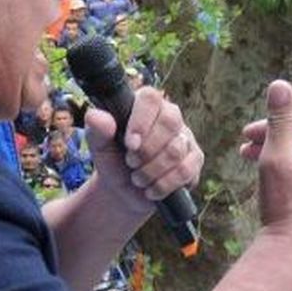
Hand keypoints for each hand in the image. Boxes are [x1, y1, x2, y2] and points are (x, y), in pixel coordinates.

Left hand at [85, 87, 203, 214]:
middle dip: (147, 150)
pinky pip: (185, 170)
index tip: (130, 144)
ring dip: (151, 171)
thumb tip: (96, 116)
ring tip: (137, 179)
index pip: (151, 98)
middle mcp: (170, 117)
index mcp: (145, 106)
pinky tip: (152, 189)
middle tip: (130, 163)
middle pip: (169, 122)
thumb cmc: (114, 162)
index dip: (141, 121)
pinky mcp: (195, 160)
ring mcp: (186, 138)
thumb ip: (96, 131)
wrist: (125, 192)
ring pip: (176, 150)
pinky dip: (164, 184)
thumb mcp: (100, 148)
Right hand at [241, 81, 291, 238]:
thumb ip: (278, 119)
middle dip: (273, 141)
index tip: (243, 137)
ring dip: (282, 155)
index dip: (267, 128)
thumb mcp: (276, 155)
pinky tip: (277, 176)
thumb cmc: (284, 202)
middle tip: (245, 149)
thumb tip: (280, 84)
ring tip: (255, 162)